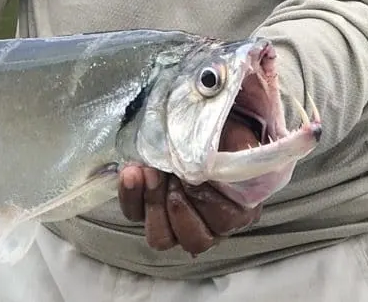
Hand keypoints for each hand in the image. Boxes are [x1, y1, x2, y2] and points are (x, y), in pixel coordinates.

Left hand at [118, 119, 263, 255]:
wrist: (195, 127)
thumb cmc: (219, 137)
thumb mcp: (235, 138)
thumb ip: (238, 150)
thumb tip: (223, 158)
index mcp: (238, 211)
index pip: (224, 221)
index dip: (206, 197)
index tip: (195, 171)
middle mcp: (209, 228)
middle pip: (194, 240)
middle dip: (178, 205)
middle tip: (171, 174)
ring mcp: (174, 225)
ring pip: (161, 238)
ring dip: (153, 203)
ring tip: (150, 172)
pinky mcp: (146, 213)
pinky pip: (134, 215)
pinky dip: (130, 195)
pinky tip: (132, 172)